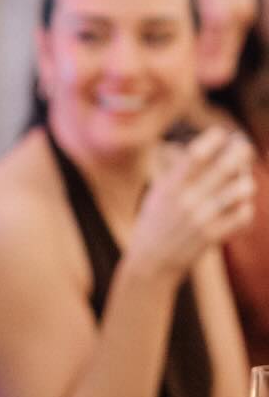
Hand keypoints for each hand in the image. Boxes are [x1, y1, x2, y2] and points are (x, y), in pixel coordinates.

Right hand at [124, 127, 255, 283]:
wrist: (151, 262)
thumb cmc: (155, 222)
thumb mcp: (158, 194)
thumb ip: (178, 172)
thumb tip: (206, 147)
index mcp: (170, 186)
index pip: (197, 154)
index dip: (214, 139)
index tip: (222, 134)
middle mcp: (186, 200)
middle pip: (224, 167)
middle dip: (240, 152)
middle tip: (244, 147)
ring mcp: (201, 219)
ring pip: (240, 190)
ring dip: (246, 182)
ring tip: (243, 182)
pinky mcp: (212, 236)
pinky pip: (243, 216)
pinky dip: (246, 208)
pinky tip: (240, 207)